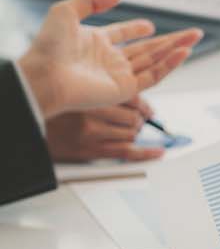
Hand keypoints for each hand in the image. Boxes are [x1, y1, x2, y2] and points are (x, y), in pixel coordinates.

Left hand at [16, 0, 200, 117]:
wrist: (44, 76)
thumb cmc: (49, 46)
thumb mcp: (66, 11)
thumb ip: (92, 0)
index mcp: (94, 42)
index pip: (122, 35)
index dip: (135, 29)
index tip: (149, 25)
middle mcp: (109, 60)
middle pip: (147, 49)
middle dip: (171, 40)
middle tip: (193, 32)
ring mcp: (118, 75)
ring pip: (155, 61)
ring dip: (176, 50)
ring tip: (195, 38)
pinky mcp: (125, 89)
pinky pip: (153, 76)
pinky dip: (170, 65)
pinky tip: (183, 53)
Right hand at [45, 97, 162, 162]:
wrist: (31, 129)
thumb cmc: (57, 112)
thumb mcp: (80, 95)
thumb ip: (105, 95)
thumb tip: (138, 101)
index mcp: (90, 96)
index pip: (131, 98)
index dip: (144, 105)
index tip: (148, 109)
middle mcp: (91, 114)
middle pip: (133, 117)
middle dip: (139, 119)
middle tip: (137, 120)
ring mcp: (92, 134)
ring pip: (131, 134)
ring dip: (134, 133)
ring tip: (128, 131)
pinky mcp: (91, 151)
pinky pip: (126, 153)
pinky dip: (146, 153)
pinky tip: (158, 152)